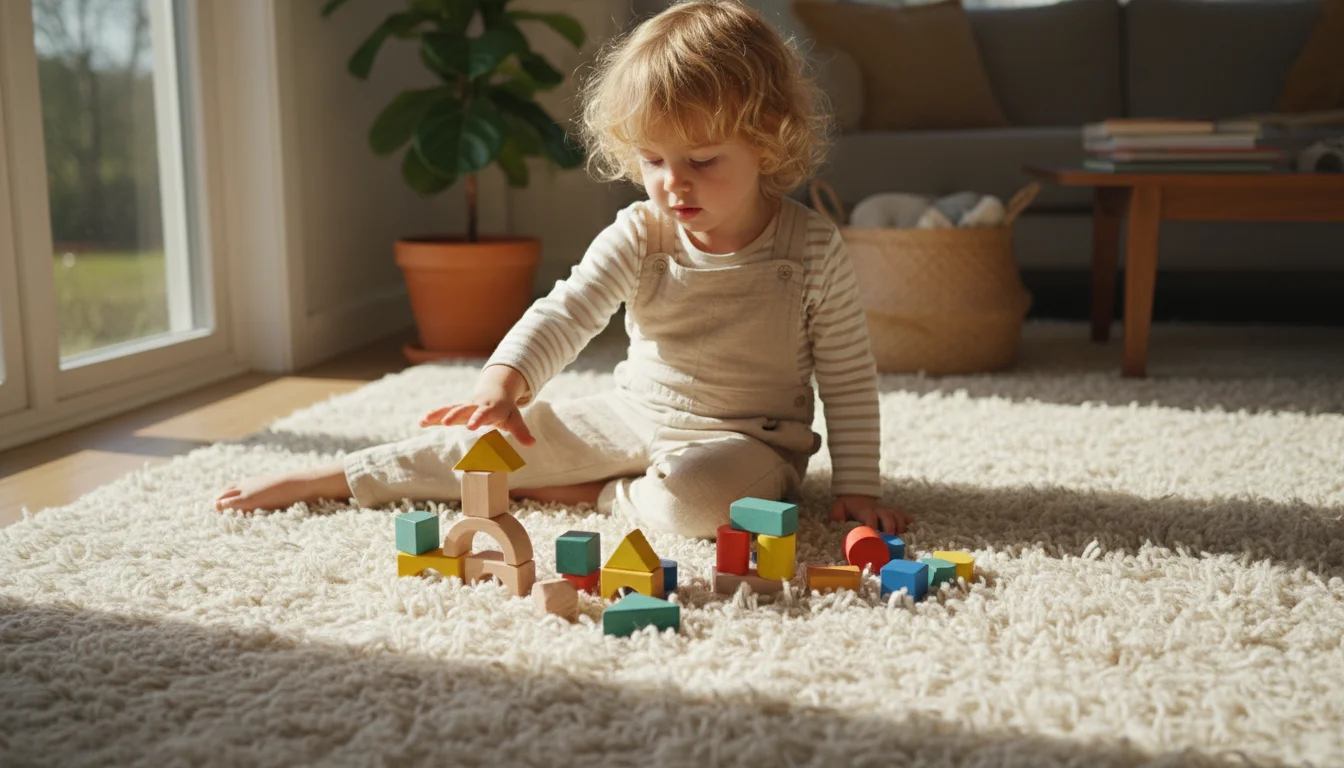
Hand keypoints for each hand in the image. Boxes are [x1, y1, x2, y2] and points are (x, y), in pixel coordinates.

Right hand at [419, 365, 536, 445]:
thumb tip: (532, 443)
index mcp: (490, 408)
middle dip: (454, 415)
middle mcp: (475, 405)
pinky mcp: (458, 409)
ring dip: (438, 414)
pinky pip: (444, 411)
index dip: (478, 418)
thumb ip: (521, 432)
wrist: (496, 390)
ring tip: (424, 421)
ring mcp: (465, 406)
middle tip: (445, 423)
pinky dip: (433, 416)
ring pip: (450, 408)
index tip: (471, 427)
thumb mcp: (515, 419)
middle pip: (464, 409)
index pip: (484, 413)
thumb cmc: (506, 409)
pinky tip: (421, 422)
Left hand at [829, 495, 911, 534]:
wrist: (856, 496)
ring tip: (901, 537)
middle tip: (890, 540)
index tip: (874, 536)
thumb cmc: (846, 507)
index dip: (873, 526)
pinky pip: (903, 514)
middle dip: (891, 527)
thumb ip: (836, 515)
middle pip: (889, 516)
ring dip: (901, 525)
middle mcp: (878, 510)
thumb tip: (839, 525)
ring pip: (898, 515)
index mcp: (865, 511)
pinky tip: (912, 526)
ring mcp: (886, 511)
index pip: (871, 517)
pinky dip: (908, 520)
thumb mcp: (838, 509)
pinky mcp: (892, 513)